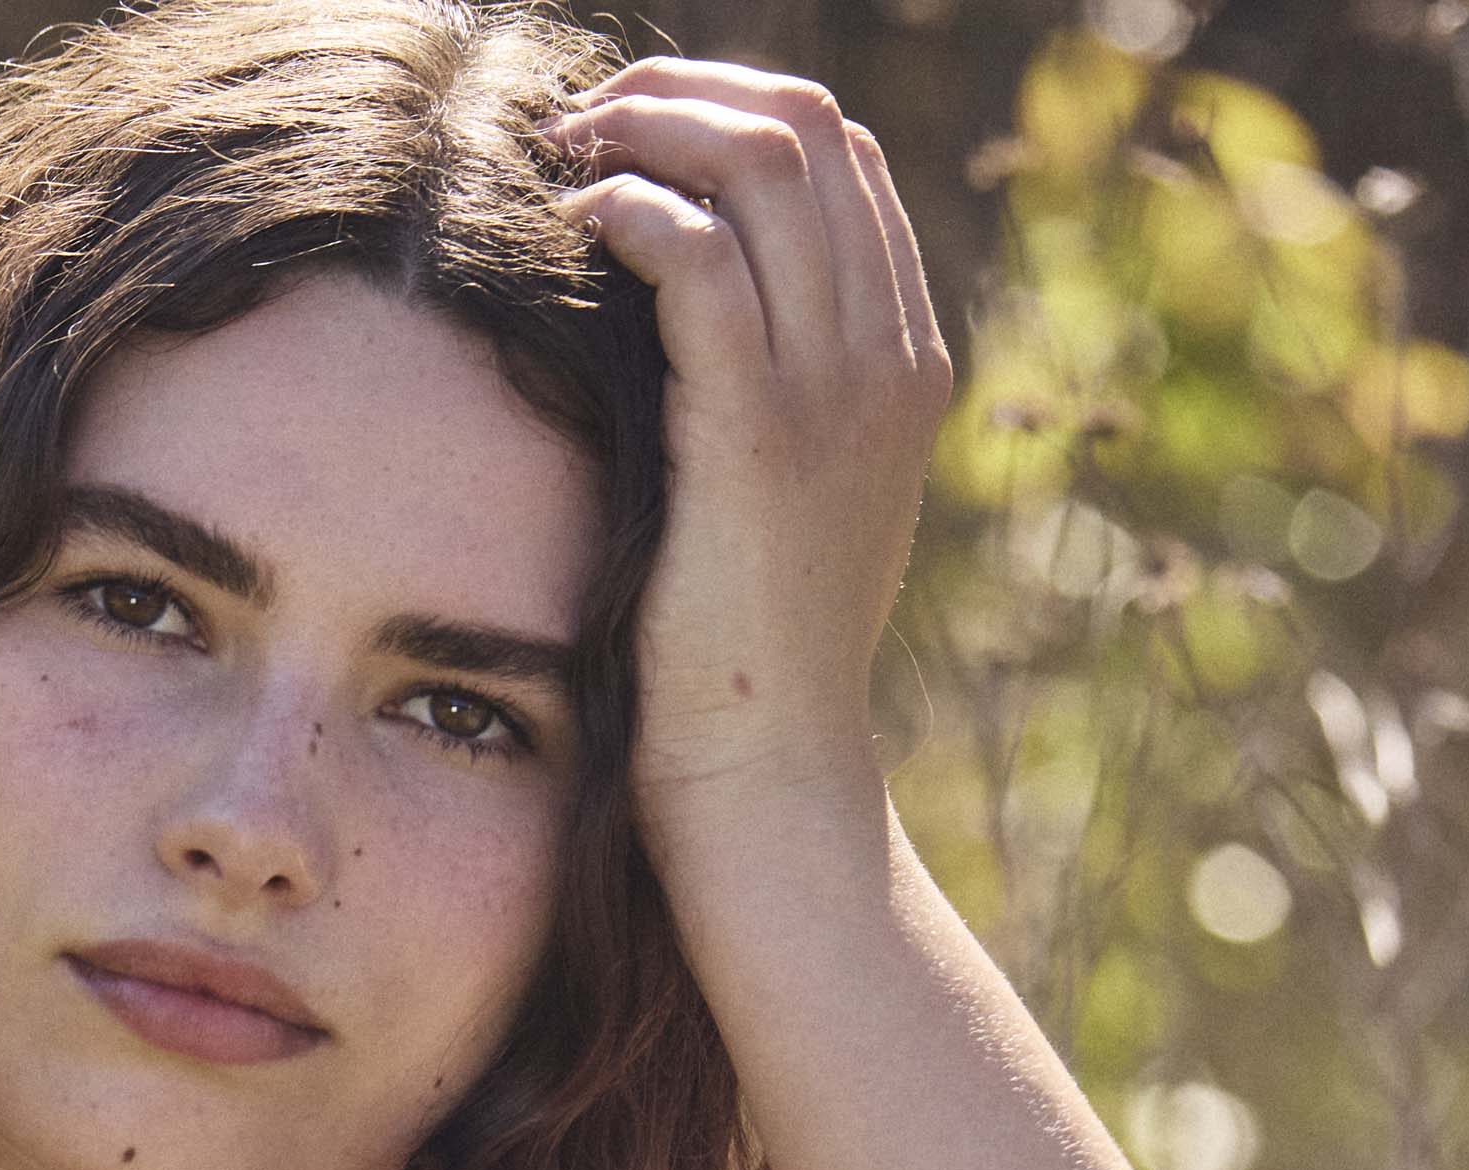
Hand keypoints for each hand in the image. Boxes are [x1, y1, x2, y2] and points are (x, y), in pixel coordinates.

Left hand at [545, 59, 951, 848]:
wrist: (764, 775)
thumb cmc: (743, 664)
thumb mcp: (790, 508)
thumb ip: (775, 402)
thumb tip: (686, 321)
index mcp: (903, 360)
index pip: (841, 158)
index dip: (732, 111)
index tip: (635, 138)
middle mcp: (884, 354)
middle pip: (807, 126)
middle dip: (684, 95)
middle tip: (585, 125)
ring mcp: (833, 389)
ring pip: (760, 161)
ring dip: (647, 132)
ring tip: (565, 159)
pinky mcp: (756, 433)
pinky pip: (696, 257)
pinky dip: (630, 212)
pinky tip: (574, 230)